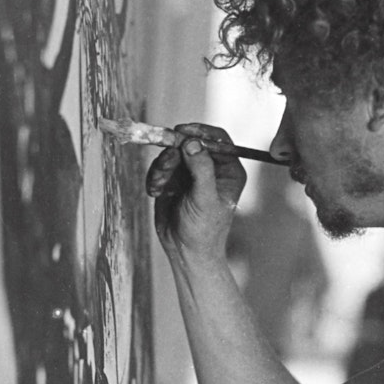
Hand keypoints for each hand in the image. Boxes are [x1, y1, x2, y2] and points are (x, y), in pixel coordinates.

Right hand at [146, 123, 246, 264]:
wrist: (185, 252)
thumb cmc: (204, 229)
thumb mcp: (205, 199)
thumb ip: (201, 169)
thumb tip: (192, 143)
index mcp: (228, 169)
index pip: (217, 139)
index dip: (200, 132)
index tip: (182, 132)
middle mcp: (210, 168)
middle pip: (189, 143)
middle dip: (174, 153)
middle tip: (165, 165)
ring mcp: (190, 173)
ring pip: (171, 154)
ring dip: (162, 167)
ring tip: (160, 186)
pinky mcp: (172, 180)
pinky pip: (159, 167)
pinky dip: (154, 177)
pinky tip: (155, 192)